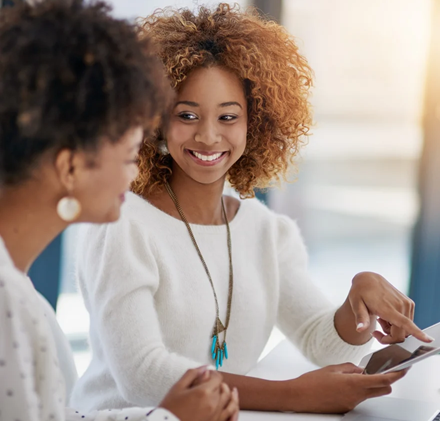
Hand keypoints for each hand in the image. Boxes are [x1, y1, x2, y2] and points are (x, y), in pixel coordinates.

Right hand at [159, 367, 238, 420]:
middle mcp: (213, 404)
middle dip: (218, 384)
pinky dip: (234, 410)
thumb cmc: (170, 409)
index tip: (207, 374)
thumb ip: (192, 374)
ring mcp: (215, 417)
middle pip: (223, 389)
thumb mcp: (178, 387)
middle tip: (211, 383)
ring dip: (229, 394)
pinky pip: (230, 417)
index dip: (213, 374)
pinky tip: (233, 406)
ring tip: (228, 390)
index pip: (217, 378)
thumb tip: (206, 367)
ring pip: (230, 402)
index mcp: (204, 392)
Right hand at [288, 363, 406, 412]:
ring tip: (359, 374)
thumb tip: (360, 369)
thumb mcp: (332, 368)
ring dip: (371, 385)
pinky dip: (358, 390)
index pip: (382, 380)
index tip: (402, 369)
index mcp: (353, 383)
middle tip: (384, 370)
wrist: (298, 397)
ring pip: (370, 394)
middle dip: (386, 381)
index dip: (395, 375)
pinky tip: (346, 383)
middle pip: (382, 390)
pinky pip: (359, 398)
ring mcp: (352, 404)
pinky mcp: (346, 408)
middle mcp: (356, 396)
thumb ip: (350, 368)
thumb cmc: (311, 382)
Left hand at [348, 272, 432, 343]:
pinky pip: (407, 322)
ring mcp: (406, 304)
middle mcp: (400, 305)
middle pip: (402, 334)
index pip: (405, 323)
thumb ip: (360, 318)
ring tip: (380, 319)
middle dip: (389, 337)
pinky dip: (397, 324)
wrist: (368, 279)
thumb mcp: (355, 304)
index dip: (417, 333)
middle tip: (376, 331)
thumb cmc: (360, 292)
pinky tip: (386, 315)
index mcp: (387, 307)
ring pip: (405, 329)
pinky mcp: (409, 303)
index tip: (427, 340)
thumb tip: (360, 329)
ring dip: (393, 330)